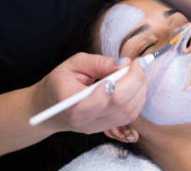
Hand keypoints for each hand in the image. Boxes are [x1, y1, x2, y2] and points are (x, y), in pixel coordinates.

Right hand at [33, 52, 147, 133]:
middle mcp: (85, 121)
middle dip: (136, 81)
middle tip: (138, 63)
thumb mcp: (74, 64)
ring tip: (136, 71)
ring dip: (140, 89)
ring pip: (129, 111)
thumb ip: (99, 63)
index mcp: (71, 105)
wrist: (50, 106)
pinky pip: (130, 115)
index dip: (120, 82)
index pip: (100, 99)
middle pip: (120, 104)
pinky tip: (135, 84)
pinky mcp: (106, 127)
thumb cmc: (60, 82)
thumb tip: (125, 64)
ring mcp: (97, 127)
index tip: (129, 63)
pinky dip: (138, 98)